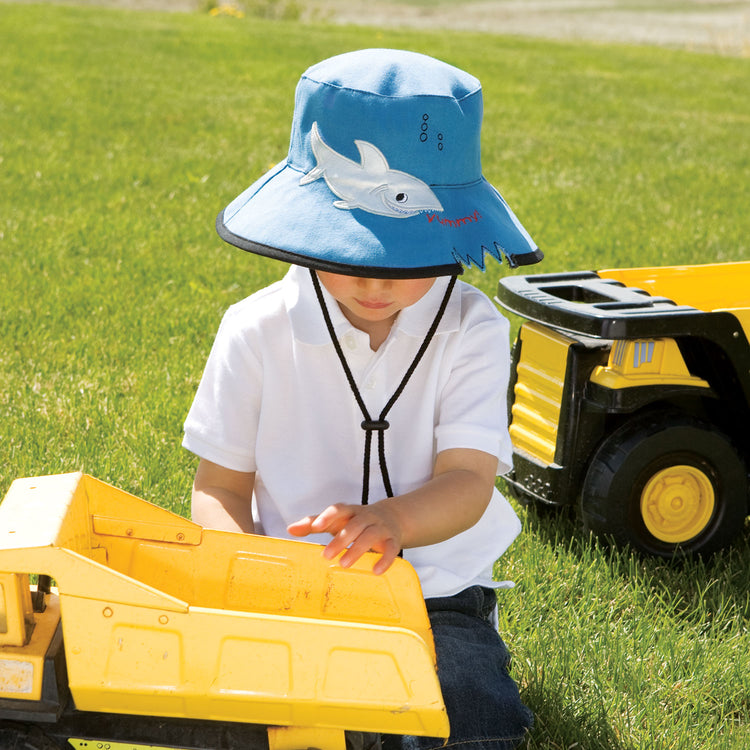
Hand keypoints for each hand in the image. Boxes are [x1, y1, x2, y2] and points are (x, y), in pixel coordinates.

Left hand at [287, 502, 401, 573]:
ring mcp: (380, 528)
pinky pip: (392, 549)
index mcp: (350, 511)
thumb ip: (314, 523)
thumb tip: (290, 529)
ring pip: (370, 535)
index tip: (315, 527)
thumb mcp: (337, 520)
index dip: (327, 516)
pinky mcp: (393, 540)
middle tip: (326, 556)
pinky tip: (376, 571)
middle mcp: (366, 517)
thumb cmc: (356, 521)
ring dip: (358, 549)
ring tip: (344, 564)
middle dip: (340, 539)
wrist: (392, 518)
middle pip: (354, 525)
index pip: (338, 509)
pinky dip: (385, 559)